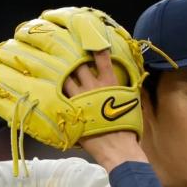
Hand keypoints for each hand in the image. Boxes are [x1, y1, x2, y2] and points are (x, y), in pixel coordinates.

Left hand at [64, 50, 147, 170]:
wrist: (116, 145)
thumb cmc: (127, 126)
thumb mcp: (132, 104)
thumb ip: (128, 92)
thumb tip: (130, 86)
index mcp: (110, 82)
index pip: (102, 58)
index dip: (96, 48)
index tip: (91, 41)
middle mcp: (93, 85)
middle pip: (79, 66)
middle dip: (76, 61)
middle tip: (72, 57)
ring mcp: (79, 97)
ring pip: (67, 78)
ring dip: (65, 75)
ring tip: (60, 72)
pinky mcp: (71, 109)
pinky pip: (61, 96)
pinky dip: (58, 92)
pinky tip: (53, 90)